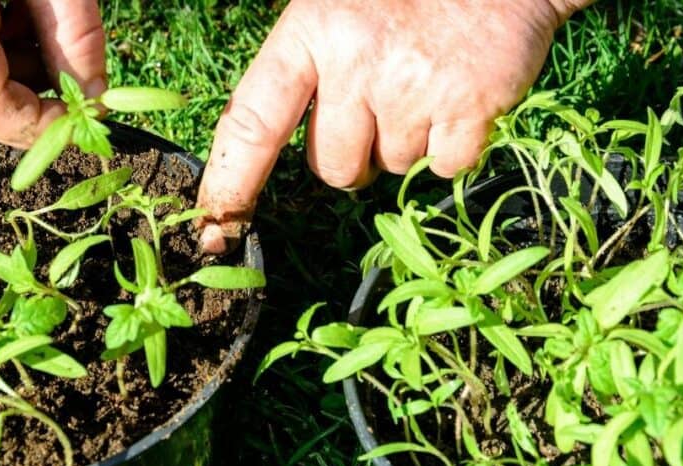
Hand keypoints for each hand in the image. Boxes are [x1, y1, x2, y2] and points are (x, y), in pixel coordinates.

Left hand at [196, 0, 590, 253]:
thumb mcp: (336, 10)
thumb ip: (305, 71)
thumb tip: (259, 152)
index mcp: (312, 31)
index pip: (252, 122)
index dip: (230, 181)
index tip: (214, 226)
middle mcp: (356, 60)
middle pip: (330, 167)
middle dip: (350, 157)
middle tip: (378, 108)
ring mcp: (413, 87)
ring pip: (388, 169)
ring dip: (403, 145)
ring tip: (424, 87)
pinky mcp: (469, 108)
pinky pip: (441, 168)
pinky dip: (450, 148)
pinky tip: (457, 101)